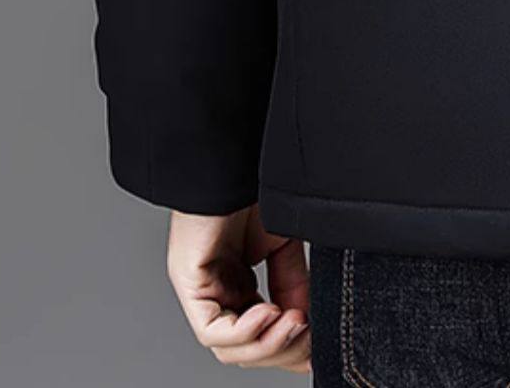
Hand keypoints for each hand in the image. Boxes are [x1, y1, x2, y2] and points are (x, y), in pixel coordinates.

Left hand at [167, 206, 311, 372]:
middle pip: (247, 351)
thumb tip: (312, 327)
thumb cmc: (256, 191)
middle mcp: (218, 292)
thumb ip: (296, 286)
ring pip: (228, 349)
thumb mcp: (287, 247)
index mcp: (240, 285)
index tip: (321, 346)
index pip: (262, 338)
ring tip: (296, 323)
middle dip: (285, 350)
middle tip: (312, 333)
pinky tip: (271, 313)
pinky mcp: (188, 282)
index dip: (291, 349)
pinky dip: (245, 332)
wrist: (236, 158)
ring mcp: (201, 290)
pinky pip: (212, 330)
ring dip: (268, 345)